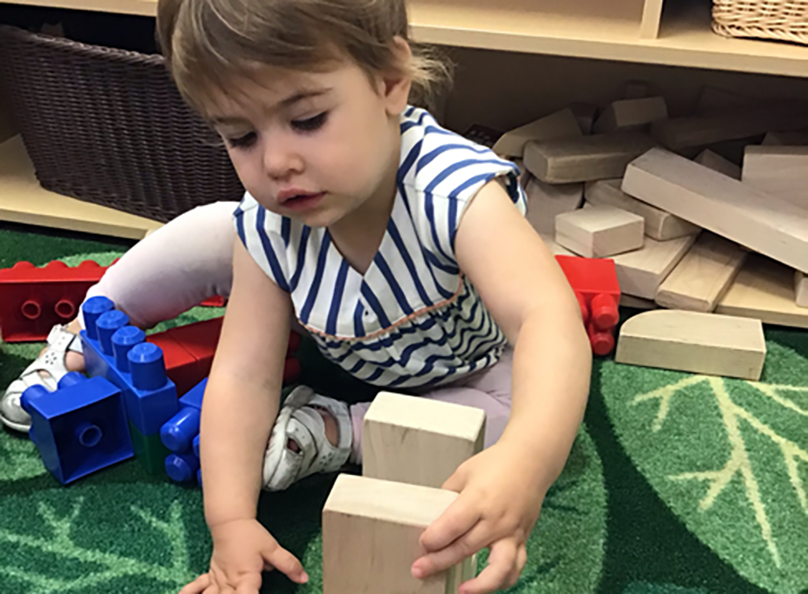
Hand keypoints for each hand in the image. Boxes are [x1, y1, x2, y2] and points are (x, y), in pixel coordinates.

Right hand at [180, 519, 307, 593]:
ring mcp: (216, 582)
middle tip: (243, 593)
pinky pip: (195, 591)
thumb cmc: (251, 536)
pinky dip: (193, 593)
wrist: (230, 522)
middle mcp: (228, 583)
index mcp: (245, 576)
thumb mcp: (272, 548)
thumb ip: (288, 564)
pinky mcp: (209, 579)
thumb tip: (303, 578)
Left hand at [411, 442, 547, 593]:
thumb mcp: (464, 472)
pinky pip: (516, 566)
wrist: (531, 460)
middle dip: (439, 561)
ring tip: (461, 591)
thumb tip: (433, 514)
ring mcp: (511, 531)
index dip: (433, 539)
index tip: (422, 544)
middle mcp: (496, 519)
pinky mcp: (522, 538)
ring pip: (498, 567)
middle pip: (465, 548)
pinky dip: (504, 580)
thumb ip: (448, 495)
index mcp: (479, 499)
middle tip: (420, 569)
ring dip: (479, 584)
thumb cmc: (498, 463)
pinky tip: (487, 586)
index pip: (452, 526)